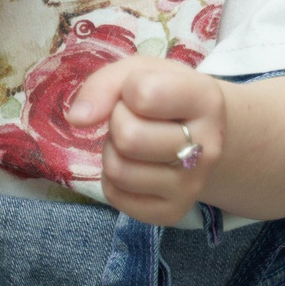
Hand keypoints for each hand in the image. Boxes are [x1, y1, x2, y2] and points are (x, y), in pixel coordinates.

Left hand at [66, 54, 225, 227]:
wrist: (201, 134)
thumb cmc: (167, 96)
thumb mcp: (142, 73)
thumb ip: (106, 84)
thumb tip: (77, 118)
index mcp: (207, 101)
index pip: (145, 94)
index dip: (128, 91)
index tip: (141, 94)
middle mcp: (208, 146)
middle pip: (130, 137)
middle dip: (117, 123)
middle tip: (133, 120)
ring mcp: (193, 184)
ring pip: (119, 171)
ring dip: (112, 152)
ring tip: (131, 143)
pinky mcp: (173, 212)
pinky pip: (116, 197)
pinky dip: (112, 180)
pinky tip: (133, 166)